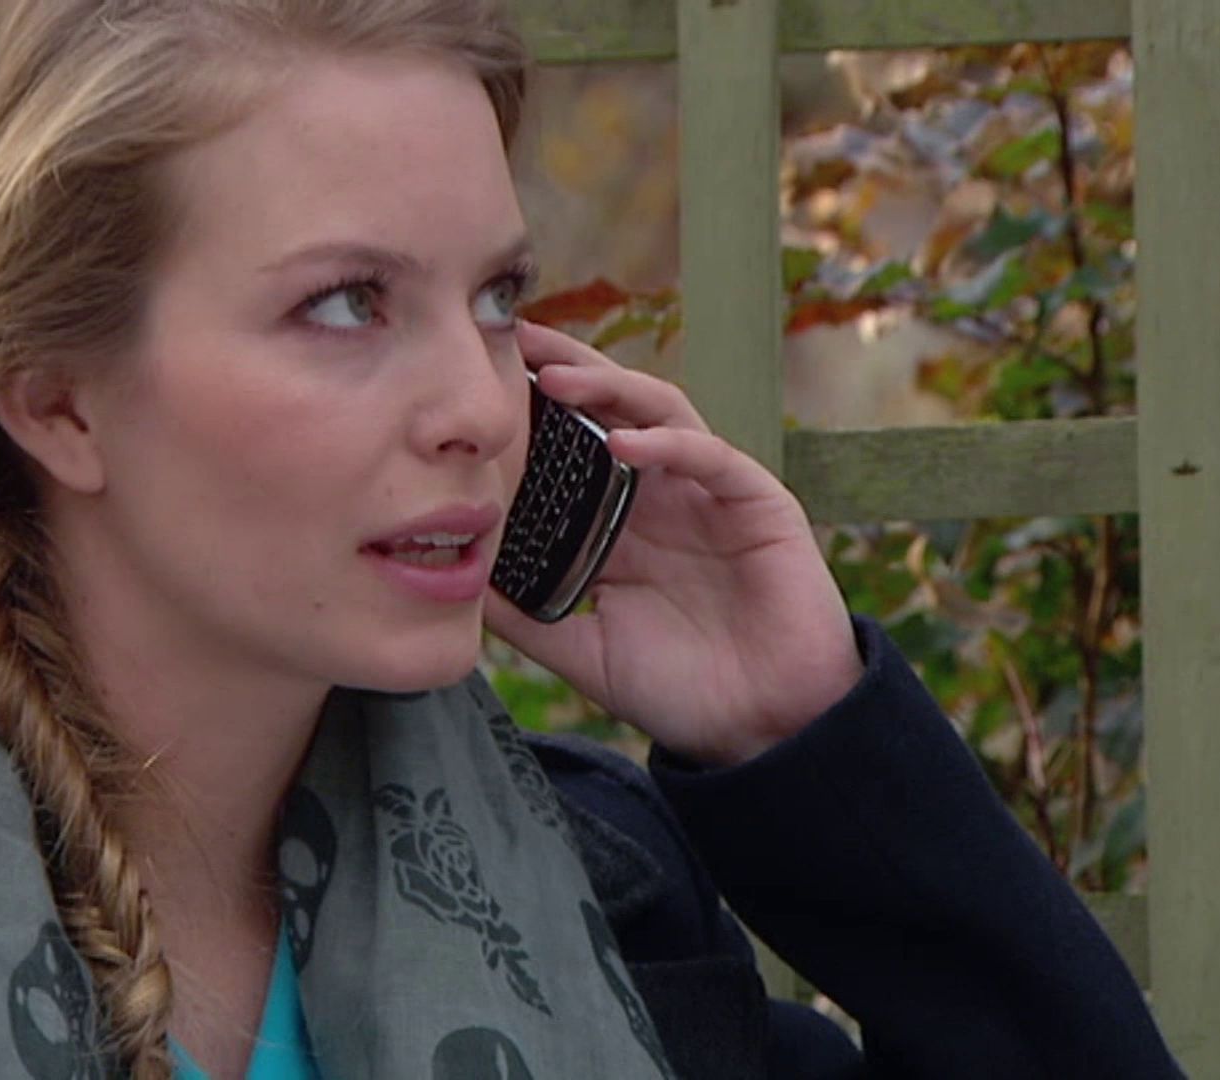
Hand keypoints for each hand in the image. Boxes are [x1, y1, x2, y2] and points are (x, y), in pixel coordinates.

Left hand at [482, 321, 863, 766]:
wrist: (763, 729)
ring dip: (611, 388)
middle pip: (611, 409)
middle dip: (564, 368)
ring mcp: (710, 494)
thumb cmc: (680, 688)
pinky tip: (627, 444)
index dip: (530, 410)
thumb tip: (455, 582)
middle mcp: (662, 494)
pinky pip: (712, 457)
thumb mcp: (582, 648)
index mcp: (620, 521)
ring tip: (557, 379)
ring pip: (660, 413)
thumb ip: (527, 614)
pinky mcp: (758, 504)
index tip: (476, 382)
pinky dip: (669, 443)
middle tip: (511, 339)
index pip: (571, 445)